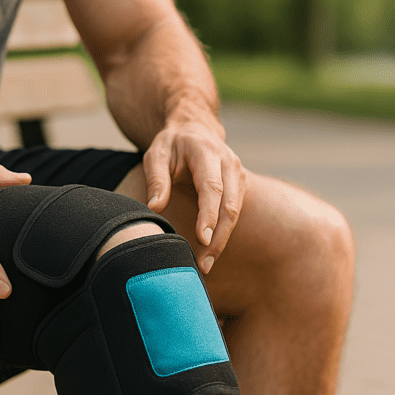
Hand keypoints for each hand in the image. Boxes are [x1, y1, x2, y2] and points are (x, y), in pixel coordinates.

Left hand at [143, 115, 245, 274]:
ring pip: (235, 213)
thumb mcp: (156, 154)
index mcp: (206, 152)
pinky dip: (223, 234)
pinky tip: (211, 252)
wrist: (194, 130)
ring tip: (206, 264)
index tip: (202, 240)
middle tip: (205, 263)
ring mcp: (238, 174)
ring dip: (222, 240)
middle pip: (229, 205)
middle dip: (218, 237)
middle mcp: (228, 163)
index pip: (212, 187)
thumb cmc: (171, 144)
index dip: (209, 215)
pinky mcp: (239, 186)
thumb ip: (156, 179)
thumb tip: (154, 207)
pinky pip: (234, 213)